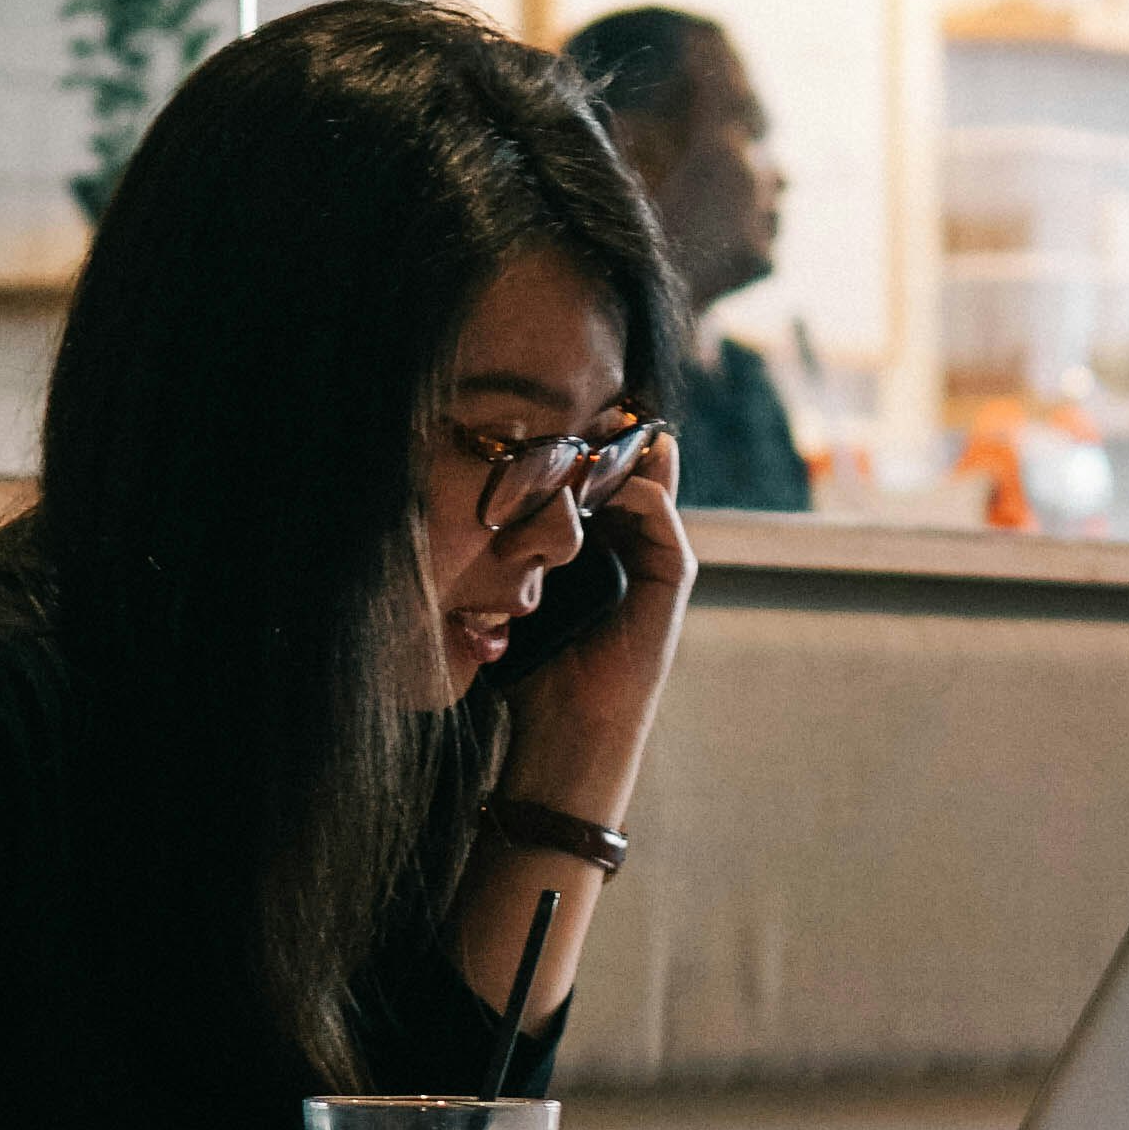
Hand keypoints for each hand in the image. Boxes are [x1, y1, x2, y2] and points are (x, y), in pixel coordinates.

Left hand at [501, 421, 693, 822]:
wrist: (565, 732)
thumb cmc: (528, 673)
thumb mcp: (505, 599)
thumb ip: (500, 556)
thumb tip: (457, 500)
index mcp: (592, 550)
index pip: (591, 480)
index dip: (576, 444)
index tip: (544, 412)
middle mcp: (628, 549)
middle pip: (625, 471)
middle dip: (606, 435)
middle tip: (583, 397)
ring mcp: (654, 561)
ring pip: (649, 485)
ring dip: (623, 453)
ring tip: (597, 422)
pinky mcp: (671, 579)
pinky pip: (662, 519)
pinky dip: (642, 491)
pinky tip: (608, 478)